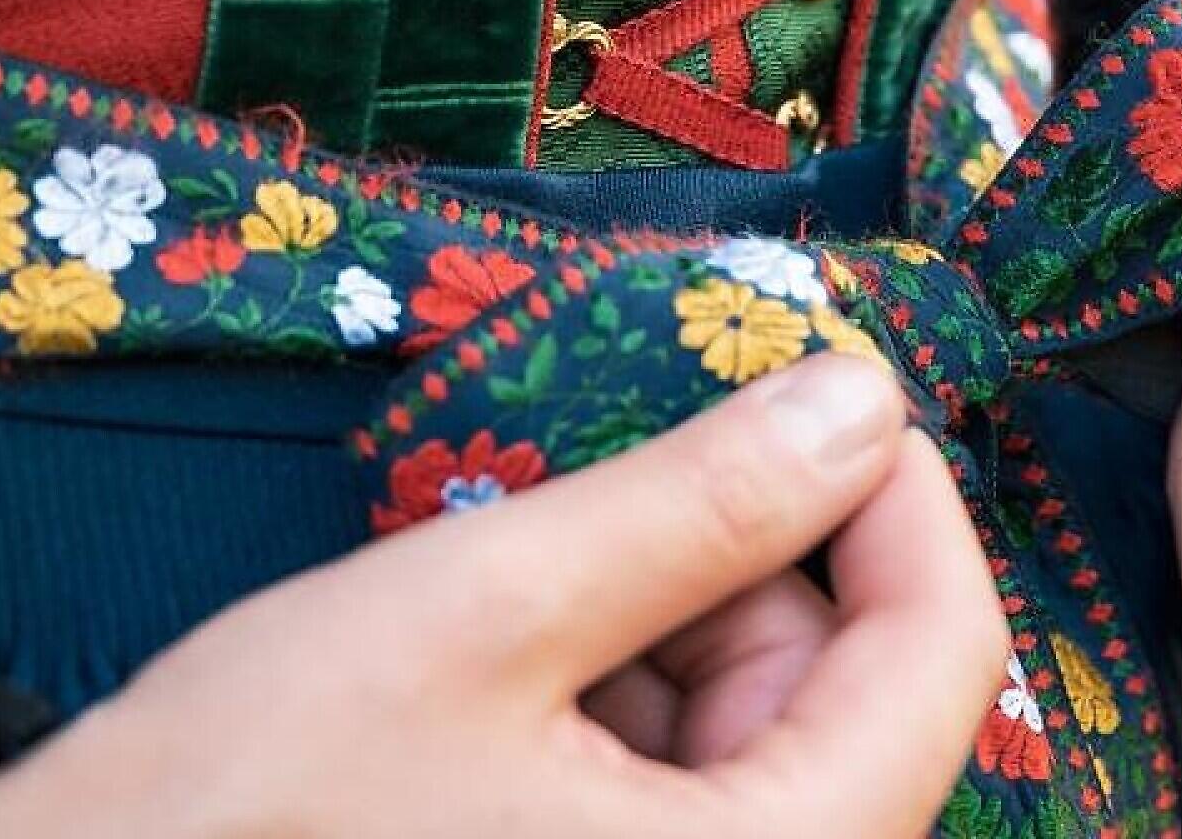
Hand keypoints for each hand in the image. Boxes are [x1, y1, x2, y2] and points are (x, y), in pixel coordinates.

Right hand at [0, 352, 1007, 838]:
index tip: (822, 384)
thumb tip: (858, 398)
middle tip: (627, 447)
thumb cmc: (242, 812)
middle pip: (847, 694)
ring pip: (752, 733)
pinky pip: (669, 785)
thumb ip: (696, 504)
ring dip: (669, 614)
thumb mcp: (484, 616)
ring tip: (524, 561)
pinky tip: (506, 650)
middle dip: (751, 552)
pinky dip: (614, 689)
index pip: (939, 660)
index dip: (901, 496)